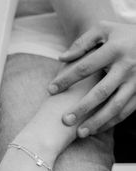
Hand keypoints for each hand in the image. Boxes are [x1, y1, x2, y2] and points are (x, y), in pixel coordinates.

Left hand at [49, 21, 135, 136]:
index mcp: (114, 50)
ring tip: (79, 133)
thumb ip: (82, 43)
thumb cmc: (121, 35)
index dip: (66, 79)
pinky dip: (111, 122)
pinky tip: (96, 129)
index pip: (84, 67)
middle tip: (65, 120)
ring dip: (97, 122)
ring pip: (115, 107)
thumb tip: (61, 58)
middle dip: (82, 108)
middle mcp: (127, 67)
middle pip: (101, 92)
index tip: (50, 90)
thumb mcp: (103, 30)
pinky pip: (126, 111)